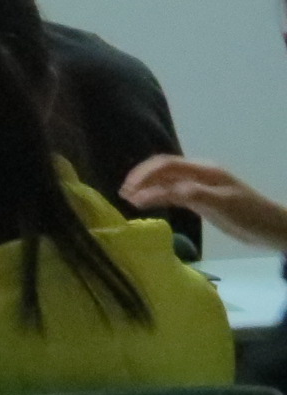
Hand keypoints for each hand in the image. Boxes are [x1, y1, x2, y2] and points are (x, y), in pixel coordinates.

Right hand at [122, 155, 286, 251]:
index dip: (145, 175)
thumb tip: (164, 190)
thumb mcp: (223, 204)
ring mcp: (199, 187)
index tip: (129, 191)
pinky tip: (148, 204)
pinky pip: (173, 193)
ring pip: (166, 181)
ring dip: (147, 188)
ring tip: (129, 199)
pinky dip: (158, 196)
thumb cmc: (250, 215)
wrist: (273, 229)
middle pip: (162, 169)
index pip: (166, 165)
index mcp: (203, 170)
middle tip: (123, 194)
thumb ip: (194, 195)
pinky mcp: (201, 200)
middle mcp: (198, 174)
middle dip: (141, 179)